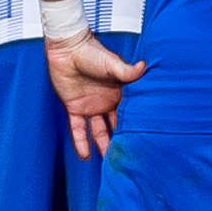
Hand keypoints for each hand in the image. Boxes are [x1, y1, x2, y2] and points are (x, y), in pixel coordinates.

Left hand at [48, 31, 143, 155]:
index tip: (144, 140)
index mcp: (120, 92)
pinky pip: (79, 129)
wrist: (67, 48)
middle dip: (121, 139)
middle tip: (128, 157)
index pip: (129, 113)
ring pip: (99, 131)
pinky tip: (85, 156)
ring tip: (108, 162)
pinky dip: (80, 142)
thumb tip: (144, 67)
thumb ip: (126, 70)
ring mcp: (91, 107)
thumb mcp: (111, 63)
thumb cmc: (91, 52)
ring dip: (103, 145)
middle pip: (116, 125)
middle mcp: (107, 102)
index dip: (135, 125)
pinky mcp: (75, 108)